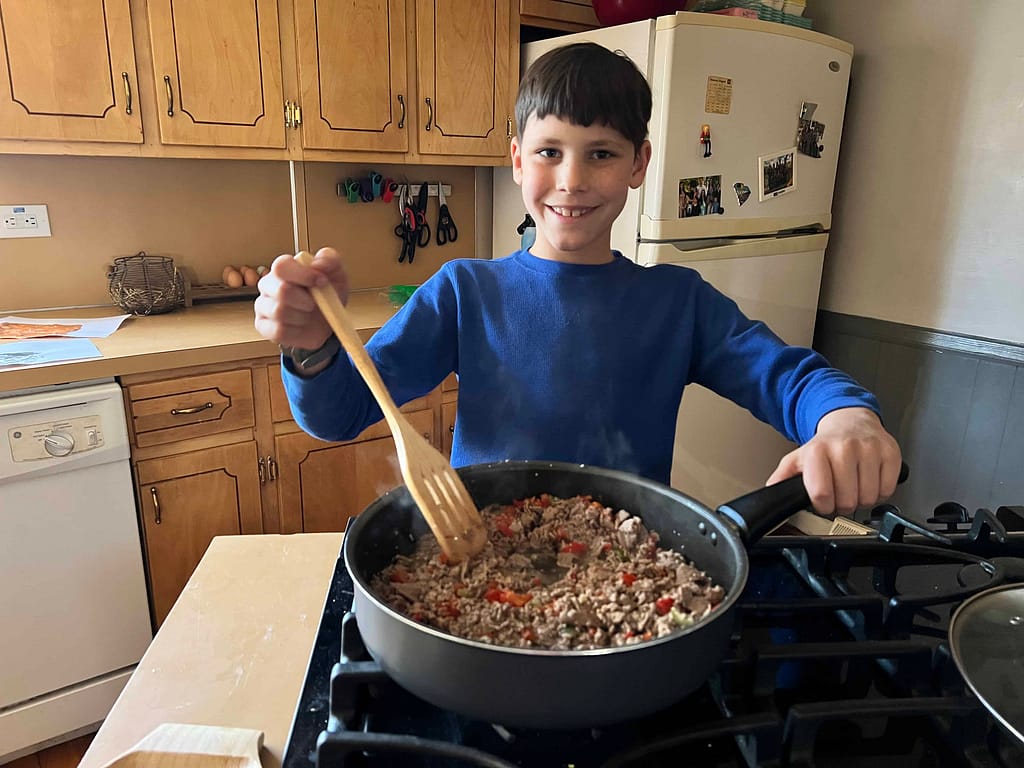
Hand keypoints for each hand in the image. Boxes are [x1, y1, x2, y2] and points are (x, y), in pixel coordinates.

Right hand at [254, 247, 348, 349]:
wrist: (328, 322)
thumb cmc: (327, 294)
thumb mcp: (336, 274)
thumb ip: (330, 260)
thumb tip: (318, 264)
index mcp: (283, 268)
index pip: (282, 266)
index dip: (304, 275)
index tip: (322, 283)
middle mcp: (268, 285)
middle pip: (281, 290)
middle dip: (306, 300)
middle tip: (315, 303)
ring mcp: (263, 306)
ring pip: (279, 312)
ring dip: (302, 316)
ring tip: (308, 314)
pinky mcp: (264, 326)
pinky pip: (278, 330)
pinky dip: (296, 330)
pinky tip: (300, 326)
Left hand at [766, 407, 901, 515]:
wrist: (850, 421)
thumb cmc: (825, 445)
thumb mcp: (799, 458)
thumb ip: (783, 476)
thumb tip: (772, 490)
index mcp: (818, 451)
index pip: (822, 494)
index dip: (823, 505)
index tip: (823, 501)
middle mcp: (844, 448)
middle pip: (847, 501)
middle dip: (842, 503)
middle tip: (840, 492)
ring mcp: (869, 449)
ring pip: (868, 497)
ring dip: (861, 498)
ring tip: (854, 485)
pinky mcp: (890, 452)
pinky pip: (888, 489)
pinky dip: (880, 491)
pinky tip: (869, 480)